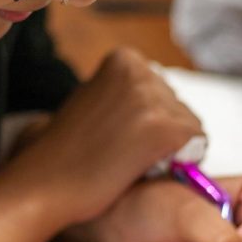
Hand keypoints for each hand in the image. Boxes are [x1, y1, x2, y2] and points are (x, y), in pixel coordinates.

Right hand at [0, 48, 202, 227]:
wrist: (45, 183)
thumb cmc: (65, 151)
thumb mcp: (93, 98)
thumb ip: (124, 92)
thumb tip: (157, 98)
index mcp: (123, 59)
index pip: (163, 89)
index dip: (148, 119)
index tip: (121, 136)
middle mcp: (140, 71)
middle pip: (178, 105)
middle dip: (161, 132)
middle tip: (123, 153)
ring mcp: (151, 98)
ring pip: (190, 126)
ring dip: (170, 149)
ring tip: (129, 161)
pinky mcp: (164, 128)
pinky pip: (197, 144)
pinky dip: (181, 161)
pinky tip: (145, 168)